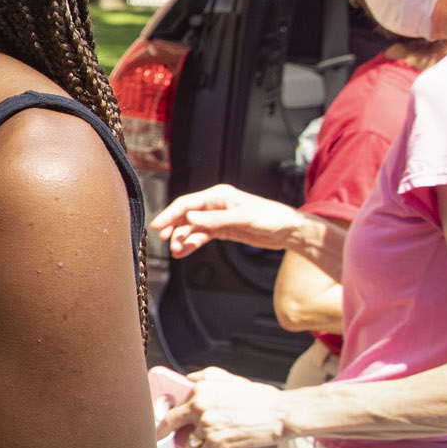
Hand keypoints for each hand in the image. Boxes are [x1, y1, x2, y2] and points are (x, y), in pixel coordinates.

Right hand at [150, 184, 313, 258]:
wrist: (289, 231)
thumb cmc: (272, 217)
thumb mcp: (243, 217)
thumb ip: (216, 219)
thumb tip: (191, 219)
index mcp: (218, 196)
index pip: (187, 204)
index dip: (170, 214)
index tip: (158, 226)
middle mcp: (215, 206)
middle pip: (185, 216)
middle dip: (174, 228)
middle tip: (165, 240)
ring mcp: (217, 219)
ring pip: (191, 228)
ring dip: (183, 239)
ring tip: (178, 251)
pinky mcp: (222, 230)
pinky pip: (201, 236)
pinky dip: (192, 244)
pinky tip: (185, 251)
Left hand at [164, 368, 280, 447]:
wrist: (283, 413)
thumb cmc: (260, 398)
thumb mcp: (232, 380)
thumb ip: (209, 376)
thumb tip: (189, 378)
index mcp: (200, 389)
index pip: (174, 407)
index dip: (169, 420)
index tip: (167, 427)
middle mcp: (198, 405)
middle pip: (171, 424)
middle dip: (166, 435)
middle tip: (173, 442)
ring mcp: (207, 424)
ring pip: (188, 446)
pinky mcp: (217, 441)